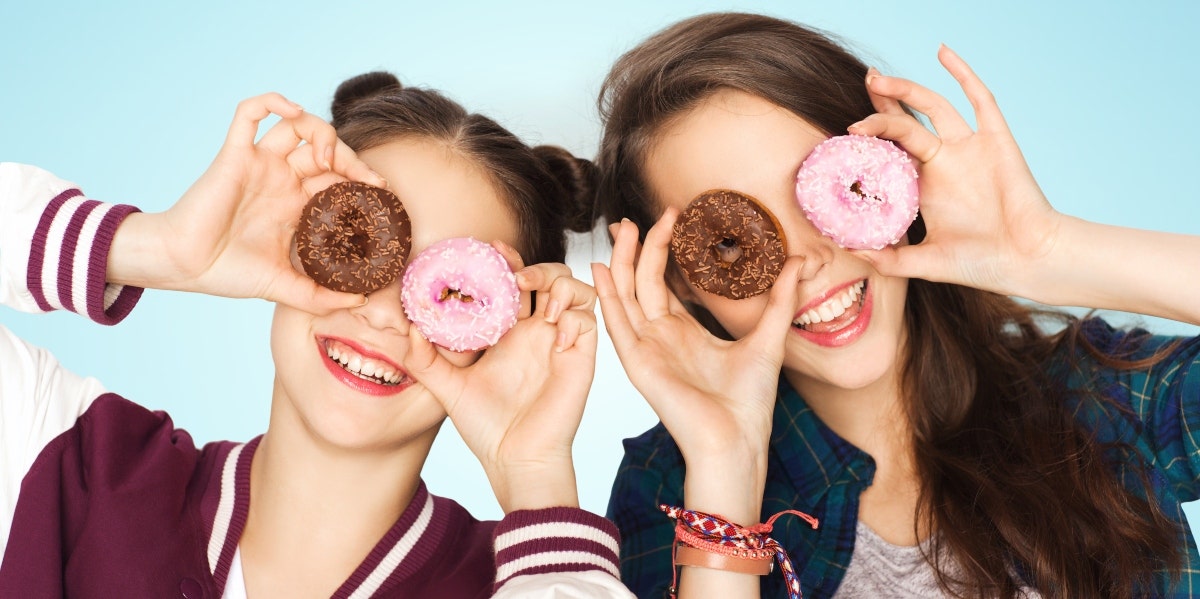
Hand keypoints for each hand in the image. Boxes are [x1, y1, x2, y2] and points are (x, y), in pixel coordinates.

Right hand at [108, 93, 386, 312]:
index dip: (363, 179)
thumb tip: (359, 301)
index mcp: (295, 203)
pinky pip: (249, 113)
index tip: (383, 194)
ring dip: (321, 132)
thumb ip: (321, 296)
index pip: (338, 178)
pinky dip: (272, 102)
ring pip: (296, 126)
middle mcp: (280, 179)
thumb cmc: (228, 273)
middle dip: (352, 158)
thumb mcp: (285, 287)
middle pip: (325, 150)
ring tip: (330, 159)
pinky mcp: (234, 154)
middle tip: (369, 181)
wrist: (185, 267)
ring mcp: (258, 164)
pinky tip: (291, 110)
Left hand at [403, 244, 597, 512]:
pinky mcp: (580, 358)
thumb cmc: (484, 427)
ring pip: (576, 289)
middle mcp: (537, 331)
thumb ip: (426, 360)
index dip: (508, 259)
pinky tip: (555, 333)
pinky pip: (588, 320)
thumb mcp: (447, 388)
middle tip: (517, 279)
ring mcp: (560, 342)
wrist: (512, 459)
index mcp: (509, 331)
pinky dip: (575, 317)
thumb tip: (410, 328)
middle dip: (537, 266)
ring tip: (541, 305)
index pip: (515, 281)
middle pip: (550, 276)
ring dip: (561, 285)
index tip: (492, 249)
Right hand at [592, 213, 803, 522]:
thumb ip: (780, 299)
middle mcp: (660, 338)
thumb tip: (798, 260)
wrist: (736, 439)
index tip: (674, 216)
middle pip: (641, 282)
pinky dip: (607, 294)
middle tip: (642, 214)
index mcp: (684, 333)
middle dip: (640, 247)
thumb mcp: (769, 338)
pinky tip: (602, 267)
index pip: (664, 283)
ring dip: (622, 260)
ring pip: (626, 295)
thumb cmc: (748, 401)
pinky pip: (616, 322)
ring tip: (623, 227)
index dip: (665, 250)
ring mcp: (646, 349)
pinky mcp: (637, 362)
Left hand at [848, 46, 1063, 299]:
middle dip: (884, 102)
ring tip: (876, 79)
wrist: (1028, 261)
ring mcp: (969, 149)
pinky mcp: (996, 140)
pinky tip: (942, 53)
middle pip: (907, 121)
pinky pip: (980, 100)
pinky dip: (963, 74)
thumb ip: (890, 260)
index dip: (871, 136)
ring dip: (905, 90)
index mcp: (925, 185)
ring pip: (933, 107)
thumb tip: (851, 251)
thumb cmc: (982, 263)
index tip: (846, 131)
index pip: (891, 150)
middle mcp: (944, 161)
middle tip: (864, 84)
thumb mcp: (925, 263)